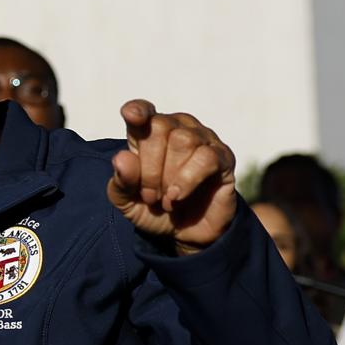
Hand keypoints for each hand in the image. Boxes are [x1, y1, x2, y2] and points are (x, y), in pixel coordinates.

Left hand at [107, 99, 236, 253]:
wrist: (184, 234)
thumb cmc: (152, 209)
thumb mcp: (127, 201)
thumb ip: (121, 181)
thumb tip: (121, 158)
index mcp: (149, 132)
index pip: (143, 110)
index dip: (138, 110)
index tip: (132, 116)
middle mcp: (177, 129)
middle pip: (160, 127)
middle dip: (149, 167)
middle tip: (149, 196)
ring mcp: (203, 140)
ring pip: (183, 140)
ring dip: (168, 176)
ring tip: (165, 200)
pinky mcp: (224, 158)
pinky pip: (205, 158)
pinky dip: (187, 180)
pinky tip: (177, 197)